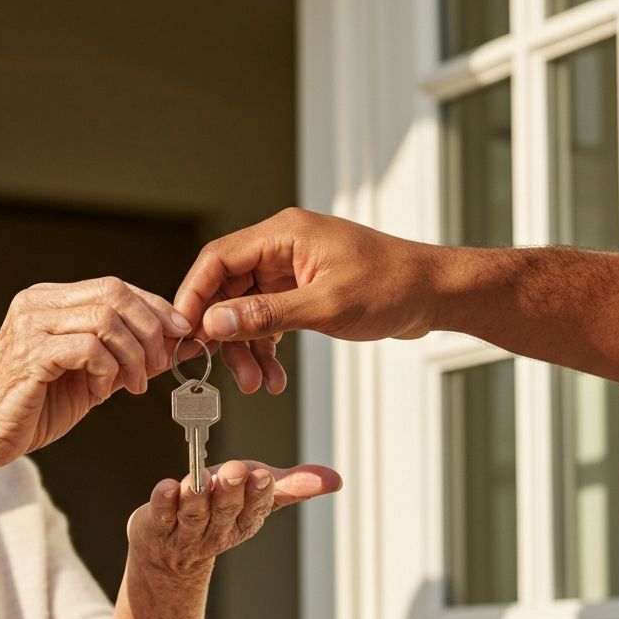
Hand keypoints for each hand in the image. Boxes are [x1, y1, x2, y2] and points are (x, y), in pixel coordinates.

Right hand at [0, 277, 191, 471]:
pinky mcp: (30, 353)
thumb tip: (174, 344)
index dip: (154, 307)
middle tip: (159, 364)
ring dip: (132, 356)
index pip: (115, 286)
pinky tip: (100, 393)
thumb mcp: (91, 375)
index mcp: (50, 299)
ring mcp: (31, 325)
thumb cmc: (33, 407)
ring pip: (107, 320)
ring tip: (132, 385)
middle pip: (115, 293)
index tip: (179, 332)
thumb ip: (126, 355)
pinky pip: (89, 348)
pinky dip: (107, 371)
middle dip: (150, 329)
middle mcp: (37, 303)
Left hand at [126, 459, 341, 574]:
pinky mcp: (155, 527)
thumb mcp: (257, 493)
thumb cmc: (219, 509)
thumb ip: (293, 485)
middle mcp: (216, 531)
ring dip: (196, 498)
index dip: (258, 494)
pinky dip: (162, 502)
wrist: (169, 550)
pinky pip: (159, 515)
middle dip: (231, 493)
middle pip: (224, 513)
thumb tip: (336, 480)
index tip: (262, 476)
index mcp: (245, 522)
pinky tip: (165, 487)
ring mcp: (184, 533)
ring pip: (192, 516)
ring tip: (197, 480)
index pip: (255, 509)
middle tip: (236, 471)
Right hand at [174, 207, 438, 391]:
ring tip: (257, 383)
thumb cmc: (392, 287)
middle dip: (224, 333)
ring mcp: (292, 269)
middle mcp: (282, 247)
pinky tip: (273, 376)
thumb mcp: (326, 306)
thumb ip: (266, 315)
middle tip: (229, 372)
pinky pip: (268, 318)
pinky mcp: (302, 290)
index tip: (183, 333)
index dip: (194, 295)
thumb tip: (214, 323)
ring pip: (246, 309)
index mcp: (283, 235)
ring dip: (246, 347)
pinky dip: (266, 347)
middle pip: (228, 288)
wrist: (435, 293)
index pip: (218, 259)